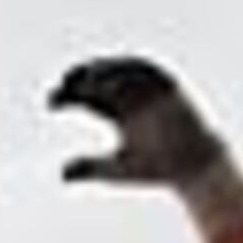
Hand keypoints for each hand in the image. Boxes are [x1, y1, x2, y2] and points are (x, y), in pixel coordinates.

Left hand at [50, 55, 242, 229]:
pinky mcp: (168, 87)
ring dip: (103, 70)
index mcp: (119, 113)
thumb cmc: (156, 170)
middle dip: (81, 80)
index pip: (88, 98)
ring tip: (84, 77)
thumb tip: (61, 173)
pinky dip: (131, 69)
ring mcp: (149, 90)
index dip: (69, 96)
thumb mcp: (116, 169)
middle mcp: (132, 97)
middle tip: (63, 85)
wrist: (192, 167)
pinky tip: (111, 75)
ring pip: (121, 71)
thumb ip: (89, 168)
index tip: (50, 102)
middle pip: (101, 81)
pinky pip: (148, 71)